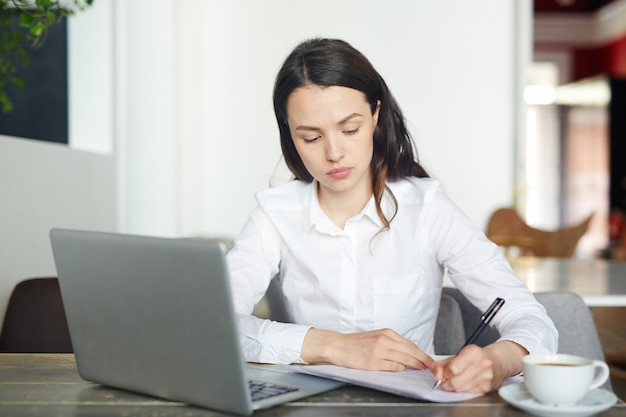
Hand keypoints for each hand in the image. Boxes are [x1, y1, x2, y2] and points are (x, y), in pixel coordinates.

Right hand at [301, 328, 432, 371]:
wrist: (338, 345)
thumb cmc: (356, 343)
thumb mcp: (376, 337)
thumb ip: (392, 342)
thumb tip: (409, 353)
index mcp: (387, 333)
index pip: (410, 344)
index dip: (421, 353)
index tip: (428, 359)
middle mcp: (385, 340)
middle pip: (410, 352)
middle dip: (422, 360)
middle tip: (430, 366)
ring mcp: (379, 351)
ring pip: (404, 360)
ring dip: (414, 365)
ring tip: (420, 369)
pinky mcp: (373, 362)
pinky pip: (393, 367)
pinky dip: (400, 369)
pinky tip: (402, 369)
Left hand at [430, 341, 526, 392]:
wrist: (498, 361)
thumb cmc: (477, 357)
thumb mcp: (458, 355)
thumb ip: (443, 363)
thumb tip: (435, 372)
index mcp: (473, 352)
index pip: (452, 369)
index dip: (443, 374)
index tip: (442, 374)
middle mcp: (481, 364)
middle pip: (456, 382)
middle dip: (446, 383)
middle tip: (445, 381)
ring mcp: (486, 377)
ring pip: (461, 389)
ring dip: (454, 387)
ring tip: (456, 380)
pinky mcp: (487, 388)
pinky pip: (468, 392)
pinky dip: (463, 389)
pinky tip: (466, 382)